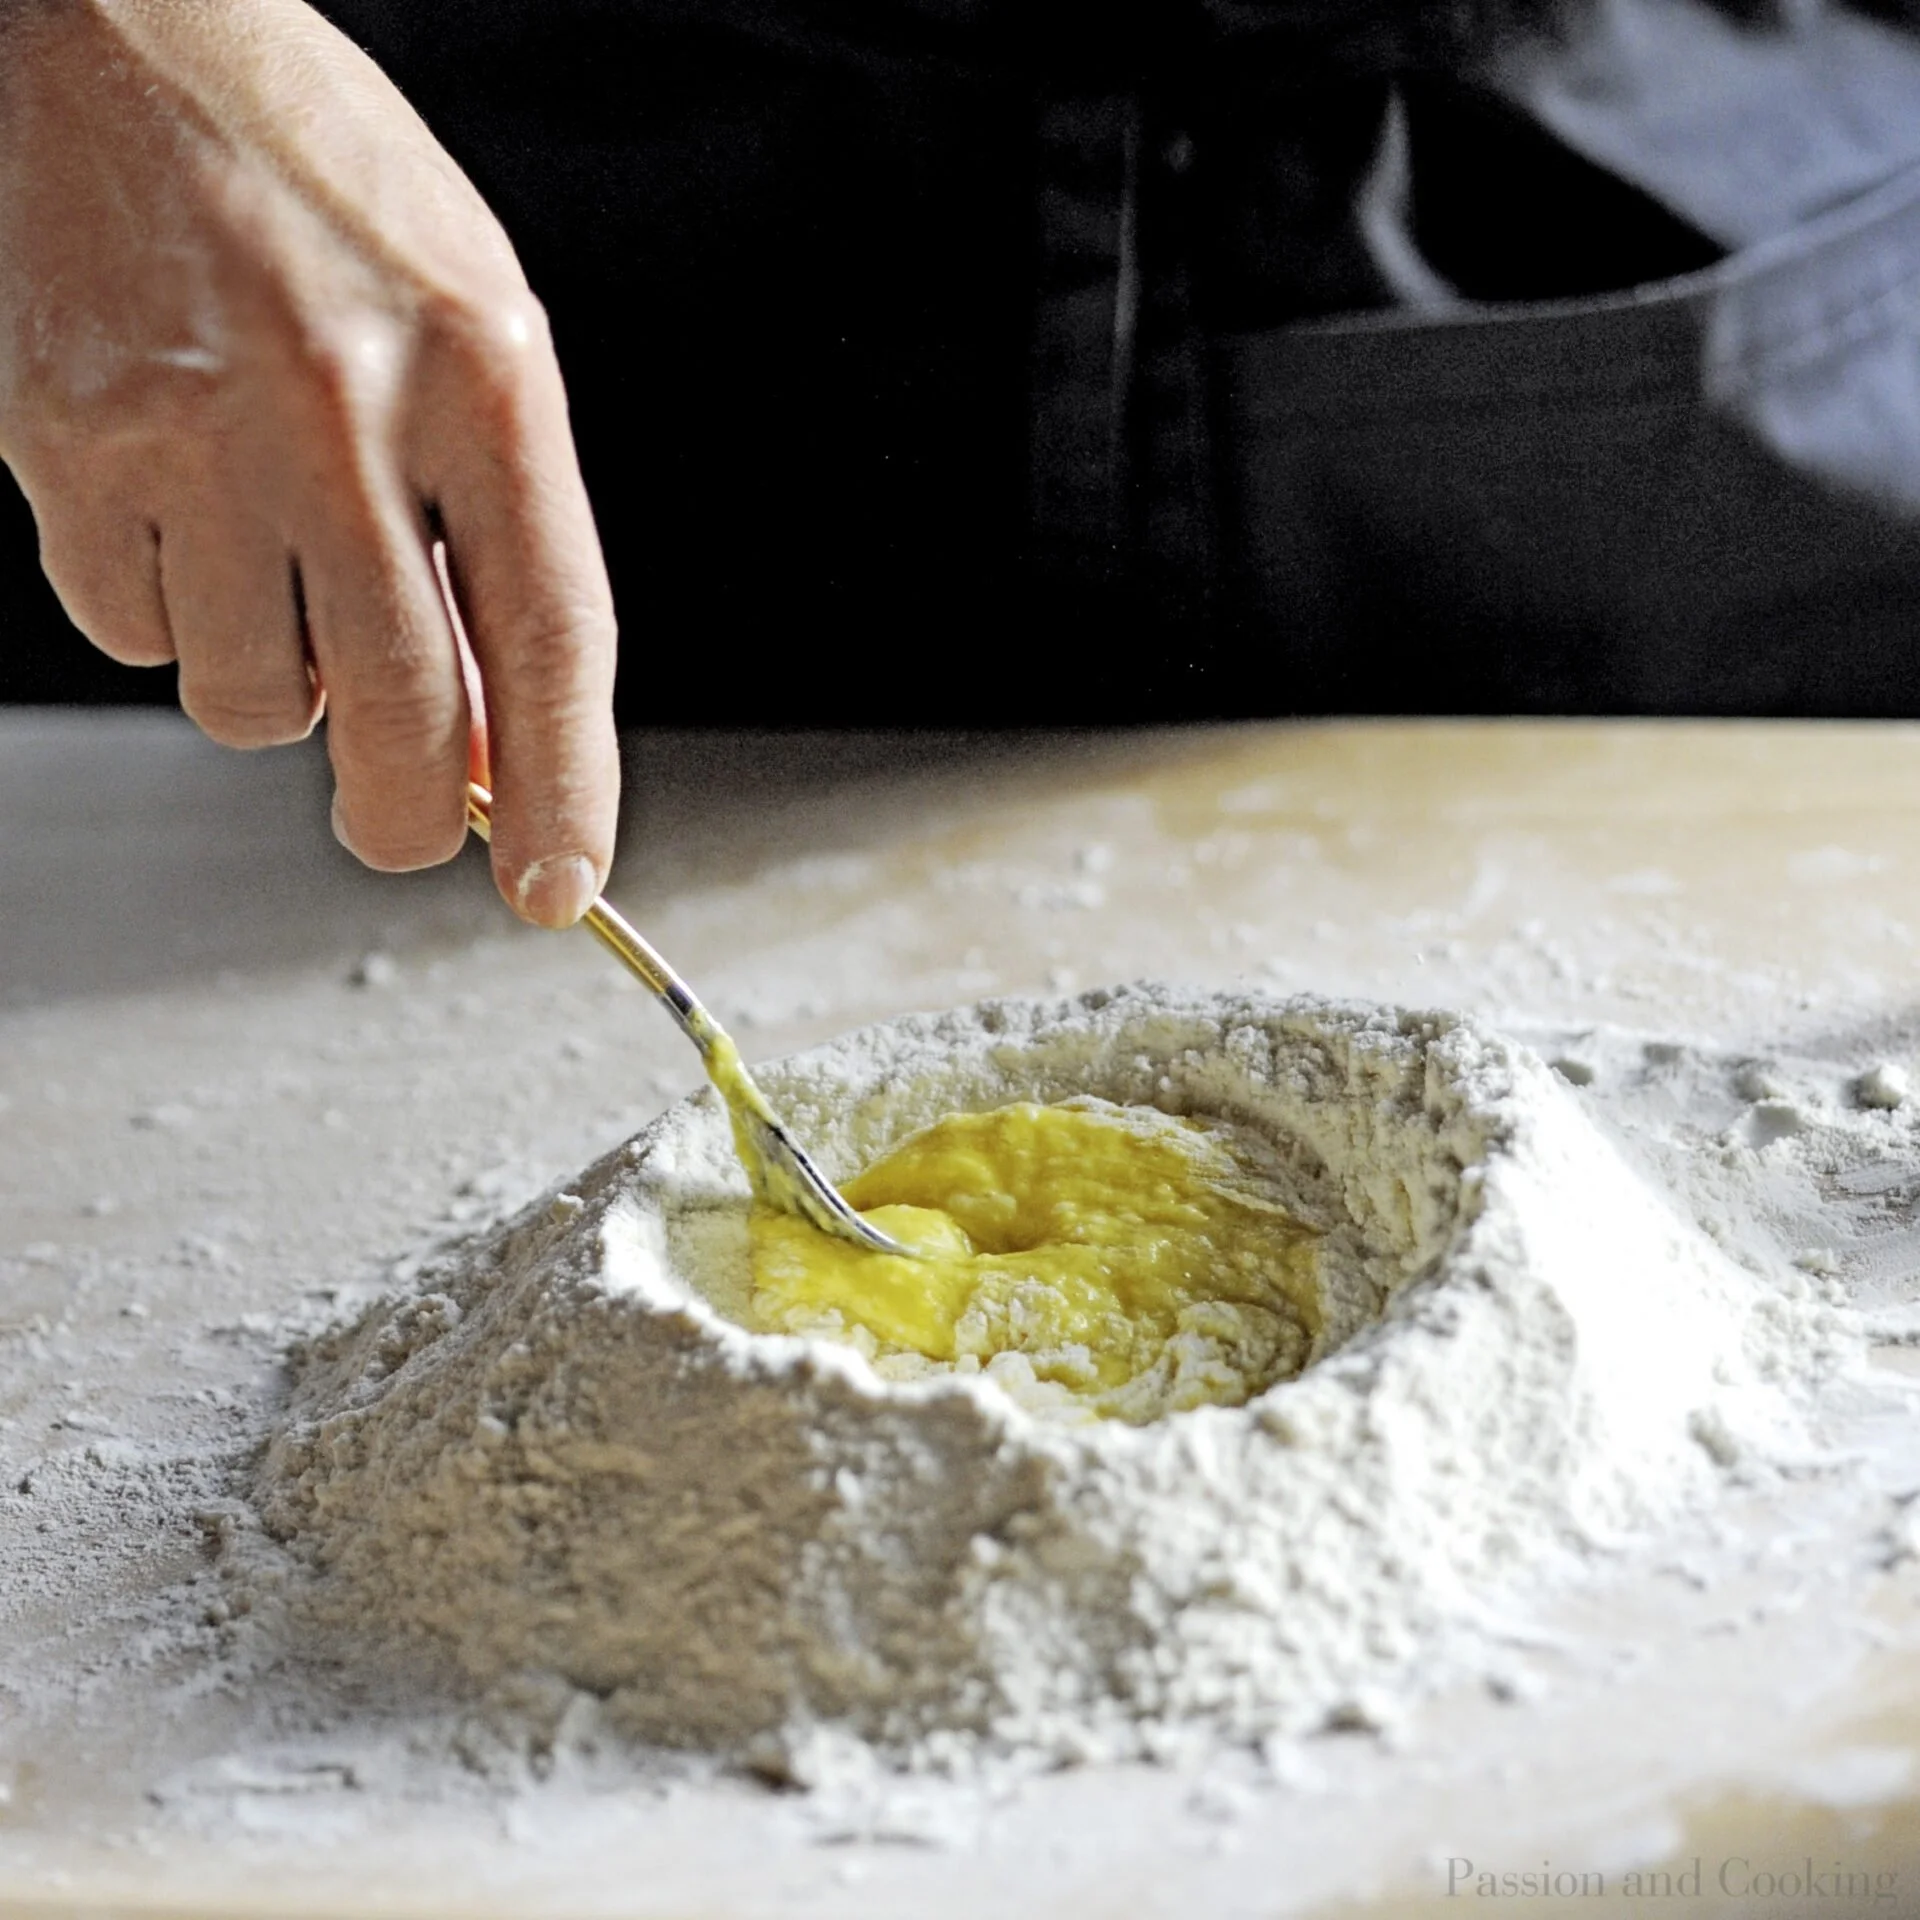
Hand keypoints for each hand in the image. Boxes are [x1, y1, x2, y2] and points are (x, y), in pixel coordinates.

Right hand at [0, 0, 618, 925]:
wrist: (123, 37)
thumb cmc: (326, 197)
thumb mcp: (474, 338)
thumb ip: (495, 537)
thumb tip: (488, 740)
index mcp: (485, 373)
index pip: (552, 639)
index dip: (563, 790)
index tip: (557, 885)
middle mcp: (342, 407)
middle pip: (399, 715)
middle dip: (403, 815)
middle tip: (398, 825)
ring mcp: (193, 431)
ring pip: (251, 703)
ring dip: (277, 691)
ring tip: (275, 567)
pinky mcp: (64, 447)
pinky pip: (135, 637)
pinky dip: (172, 623)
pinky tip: (186, 517)